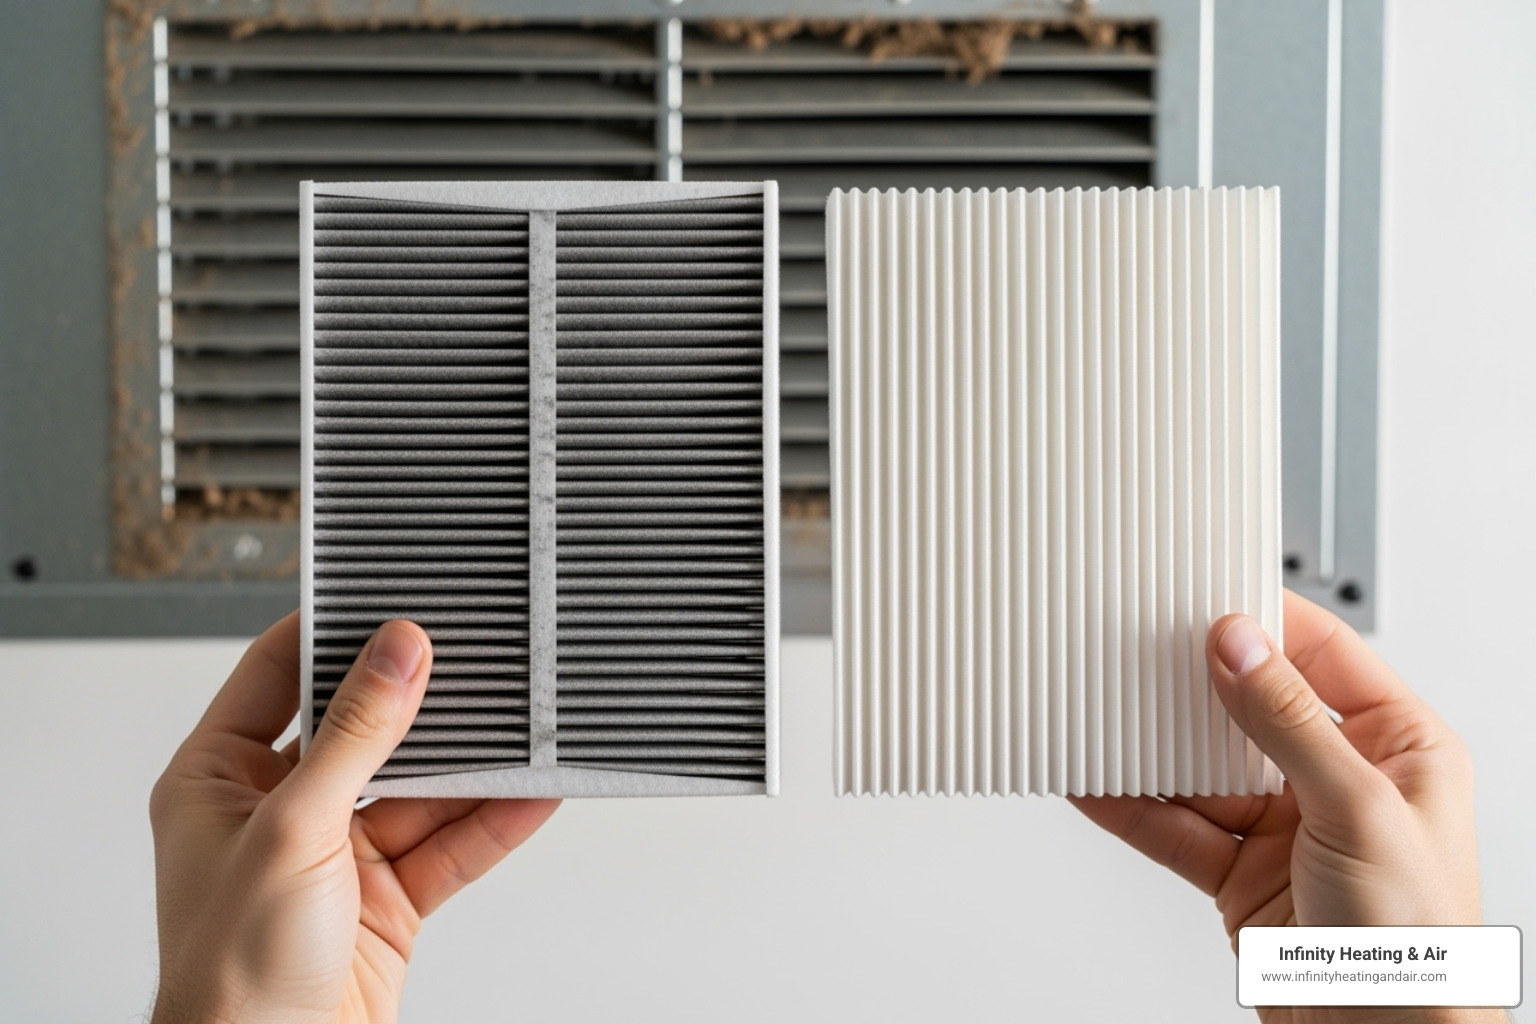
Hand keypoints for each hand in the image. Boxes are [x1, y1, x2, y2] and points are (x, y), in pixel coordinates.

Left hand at [149, 612, 558, 1023]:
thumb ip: (354, 737)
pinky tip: (530, 792)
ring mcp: (336, 855)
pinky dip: (492, 820)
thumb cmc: (231, 977)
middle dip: (420, 703)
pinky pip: (449, 844)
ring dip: (470, 765)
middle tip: (472, 659)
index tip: (387, 599)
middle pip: (361, 730)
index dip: (330, 634)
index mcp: (218, 780)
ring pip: (418, 788)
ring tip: (520, 724)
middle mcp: (277, 810)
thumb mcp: (292, 830)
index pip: (276, 675)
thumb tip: (396, 653)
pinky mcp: (387, 898)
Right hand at [1071, 591, 1495, 1023]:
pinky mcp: (1240, 871)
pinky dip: (1132, 806)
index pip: (1324, 655)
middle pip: (1249, 708)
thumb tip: (1239, 645)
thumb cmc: (1419, 944)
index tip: (1207, 599)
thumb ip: (1287, 723)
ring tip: (1103, 711)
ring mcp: (1285, 827)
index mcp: (1399, 747)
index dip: (1266, 623)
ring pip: (1203, 768)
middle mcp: (1340, 779)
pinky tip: (1097, 782)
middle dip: (1194, 685)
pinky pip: (1176, 825)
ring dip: (1153, 747)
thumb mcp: (1358, 808)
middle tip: (1140, 648)